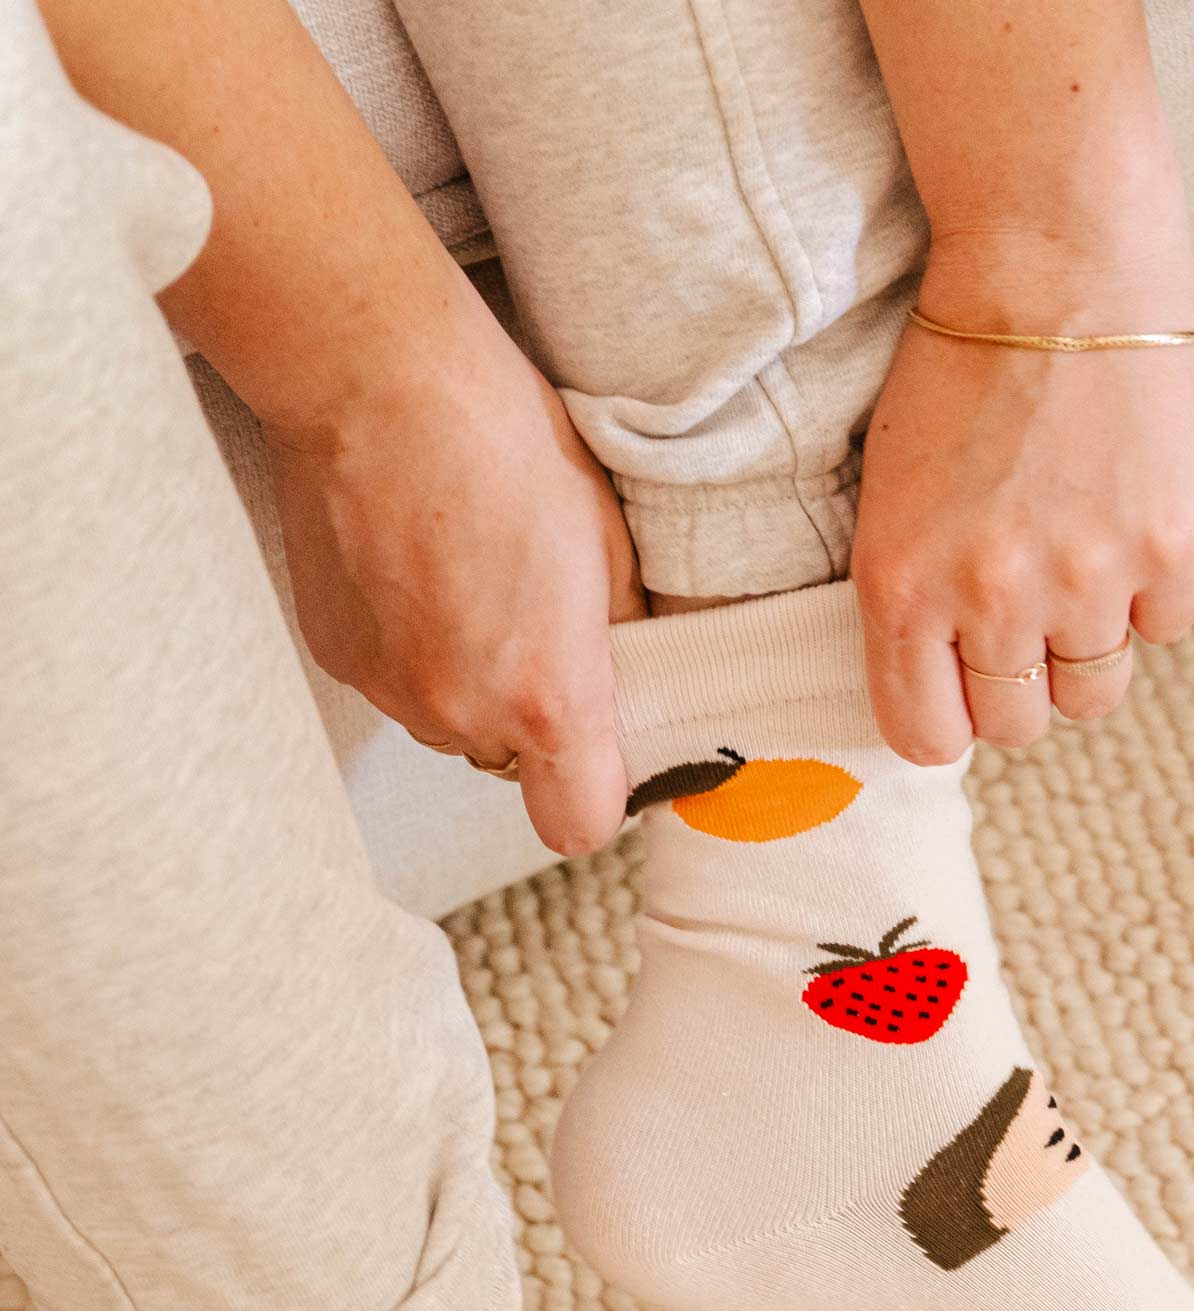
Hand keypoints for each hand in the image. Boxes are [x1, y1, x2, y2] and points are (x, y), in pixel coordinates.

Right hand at [266, 281, 646, 854]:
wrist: (372, 375)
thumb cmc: (500, 436)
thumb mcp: (606, 539)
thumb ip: (621, 634)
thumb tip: (628, 672)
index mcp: (547, 695)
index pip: (579, 825)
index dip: (593, 792)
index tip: (601, 744)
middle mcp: (461, 713)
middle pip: (511, 763)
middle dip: (529, 711)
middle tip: (532, 619)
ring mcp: (390, 690)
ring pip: (450, 721)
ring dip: (467, 676)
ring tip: (470, 578)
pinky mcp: (337, 657)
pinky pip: (395, 681)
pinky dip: (410, 644)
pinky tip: (417, 567)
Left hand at [851, 228, 1193, 762]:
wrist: (1054, 255)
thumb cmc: (961, 365)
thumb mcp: (894, 493)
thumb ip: (919, 597)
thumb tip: (957, 689)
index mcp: (901, 589)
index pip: (927, 738)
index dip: (954, 720)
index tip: (968, 687)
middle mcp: (988, 598)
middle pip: (1018, 726)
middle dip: (1024, 683)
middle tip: (1031, 614)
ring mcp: (1084, 577)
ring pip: (1095, 692)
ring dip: (1091, 645)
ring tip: (1084, 566)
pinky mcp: (1169, 544)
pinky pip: (1166, 625)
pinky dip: (1156, 588)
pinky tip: (1132, 519)